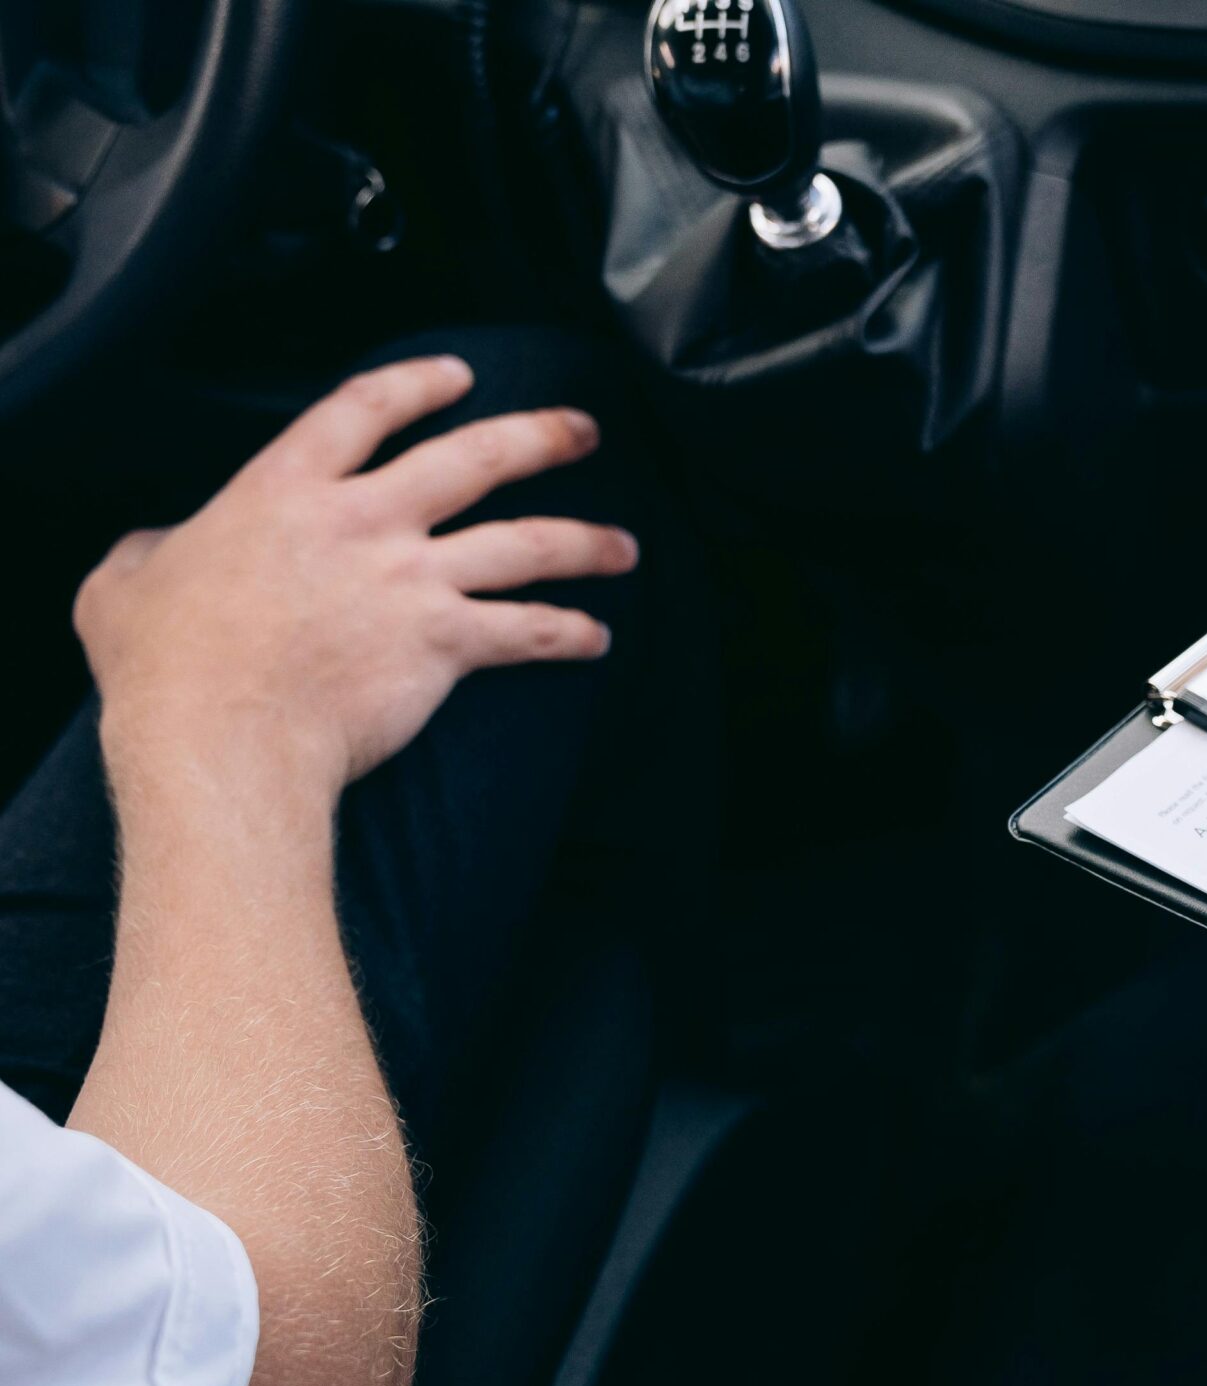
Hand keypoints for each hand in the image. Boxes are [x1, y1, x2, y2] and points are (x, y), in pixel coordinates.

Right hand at [75, 355, 636, 800]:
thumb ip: (154, 549)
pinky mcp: (445, 642)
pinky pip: (527, 630)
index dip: (418, 384)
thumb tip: (157, 549)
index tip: (459, 376)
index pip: (364, 408)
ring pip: (526, 543)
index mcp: (287, 489)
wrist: (221, 735)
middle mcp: (364, 521)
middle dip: (541, 437)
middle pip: (476, 458)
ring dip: (586, 542)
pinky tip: (597, 637)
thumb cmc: (168, 667)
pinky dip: (569, 633)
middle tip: (583, 431)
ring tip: (625, 546)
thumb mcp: (128, 581)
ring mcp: (411, 579)